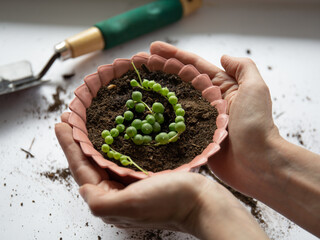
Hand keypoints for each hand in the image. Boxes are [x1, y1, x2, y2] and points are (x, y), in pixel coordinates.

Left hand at [55, 112, 267, 238]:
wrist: (202, 202)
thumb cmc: (170, 202)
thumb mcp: (133, 205)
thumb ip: (102, 202)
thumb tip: (84, 188)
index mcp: (110, 202)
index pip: (83, 170)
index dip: (70, 146)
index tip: (62, 123)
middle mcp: (117, 193)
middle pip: (91, 163)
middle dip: (79, 141)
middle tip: (72, 118)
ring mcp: (130, 184)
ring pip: (105, 158)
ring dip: (94, 139)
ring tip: (85, 122)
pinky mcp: (143, 176)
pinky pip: (121, 157)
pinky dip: (113, 143)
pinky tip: (113, 132)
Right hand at [150, 41, 279, 196]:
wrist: (257, 162)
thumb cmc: (256, 125)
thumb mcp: (254, 88)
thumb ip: (242, 68)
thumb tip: (224, 56)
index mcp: (220, 88)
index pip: (192, 66)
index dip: (172, 55)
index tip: (152, 49)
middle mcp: (208, 102)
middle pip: (178, 81)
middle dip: (158, 69)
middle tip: (136, 62)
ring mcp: (198, 120)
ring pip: (173, 101)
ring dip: (155, 90)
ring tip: (136, 82)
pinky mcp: (193, 137)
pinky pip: (173, 124)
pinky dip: (159, 117)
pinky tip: (145, 112)